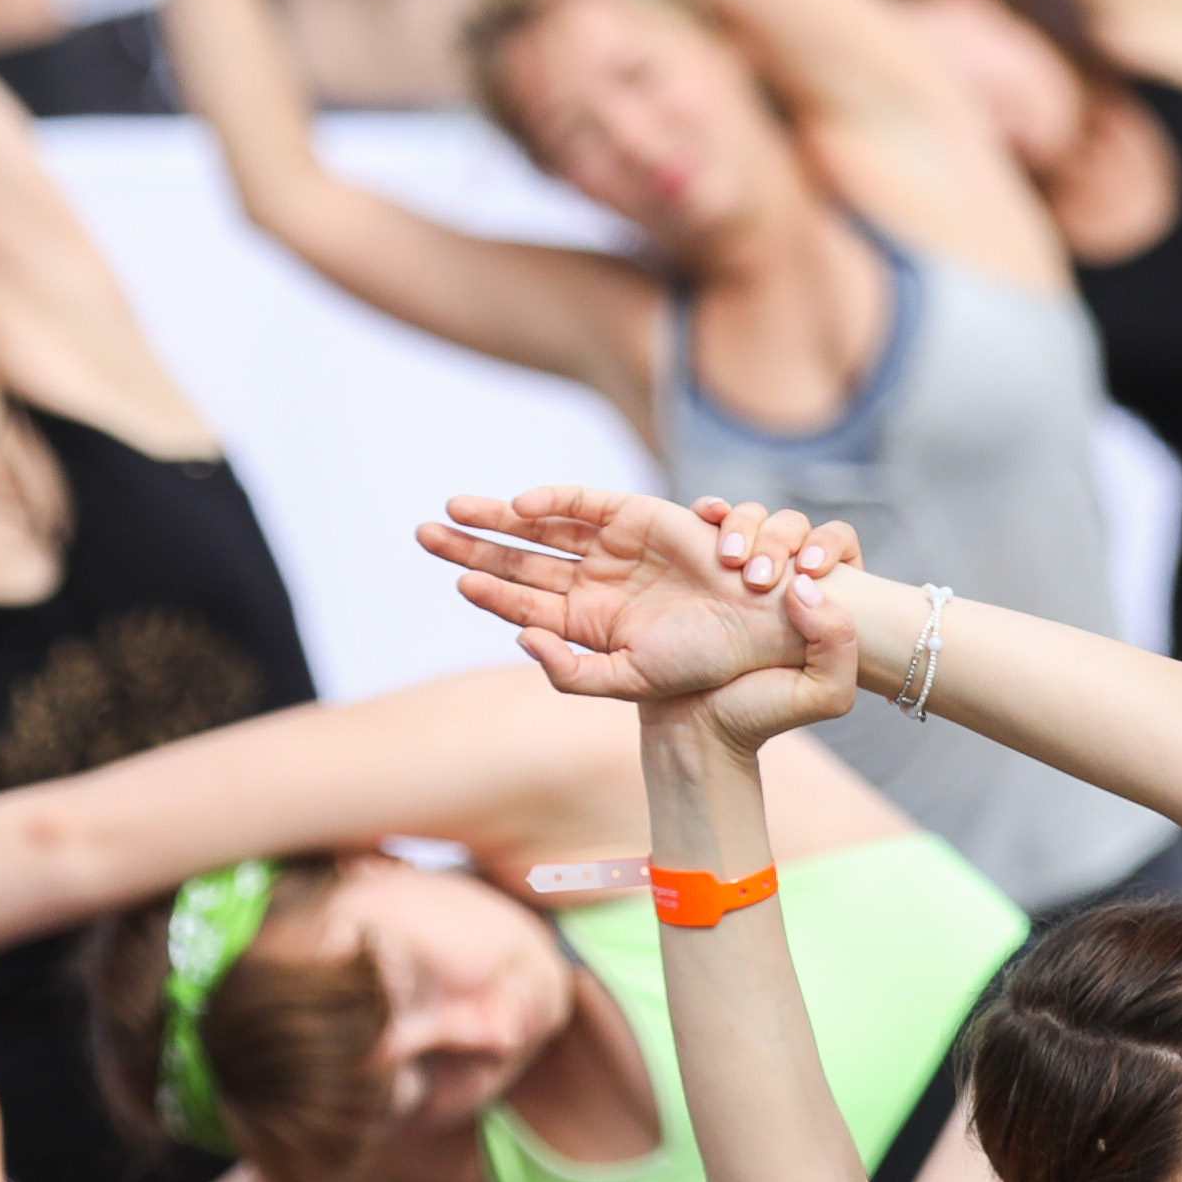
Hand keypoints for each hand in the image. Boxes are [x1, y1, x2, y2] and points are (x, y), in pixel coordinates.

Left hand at [414, 485, 865, 744]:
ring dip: (497, 518)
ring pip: (541, 529)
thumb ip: (571, 673)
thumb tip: (522, 639)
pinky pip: (583, 502)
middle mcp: (592, 583)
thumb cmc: (699, 665)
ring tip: (454, 510)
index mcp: (586, 625)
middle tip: (424, 534)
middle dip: (471, 547)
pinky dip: (552, 500)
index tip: (454, 582)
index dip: (485, 591)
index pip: (520, 604)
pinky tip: (520, 505)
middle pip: (517, 562)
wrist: (757, 632)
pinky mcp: (636, 515)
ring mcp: (611, 548)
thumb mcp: (627, 681)